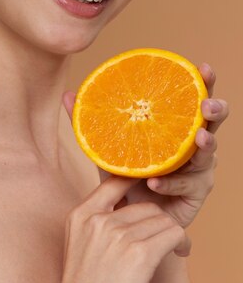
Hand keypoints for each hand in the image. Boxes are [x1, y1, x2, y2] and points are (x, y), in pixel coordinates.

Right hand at [45, 176, 188, 282]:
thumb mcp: (79, 242)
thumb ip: (96, 219)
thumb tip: (124, 198)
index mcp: (81, 215)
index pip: (115, 181)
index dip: (136, 182)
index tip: (149, 189)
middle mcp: (99, 221)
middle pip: (146, 206)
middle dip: (159, 220)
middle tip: (163, 236)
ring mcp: (119, 236)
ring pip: (163, 220)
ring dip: (172, 233)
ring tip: (173, 247)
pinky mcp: (140, 255)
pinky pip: (174, 234)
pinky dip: (181, 242)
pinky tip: (180, 252)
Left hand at [63, 62, 228, 228]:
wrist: (126, 215)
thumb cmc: (122, 174)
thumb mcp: (105, 145)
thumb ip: (88, 121)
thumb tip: (67, 94)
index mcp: (176, 124)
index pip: (193, 98)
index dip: (204, 82)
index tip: (203, 66)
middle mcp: (193, 143)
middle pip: (213, 121)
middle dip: (215, 109)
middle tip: (206, 104)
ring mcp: (199, 169)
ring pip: (208, 155)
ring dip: (204, 146)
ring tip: (197, 138)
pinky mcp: (196, 194)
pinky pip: (187, 186)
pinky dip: (170, 183)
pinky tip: (153, 183)